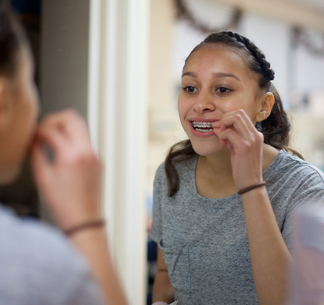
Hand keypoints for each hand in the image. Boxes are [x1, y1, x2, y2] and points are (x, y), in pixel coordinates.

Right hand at [30, 109, 101, 229]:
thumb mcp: (43, 178)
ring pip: (81, 126)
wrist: (84, 218)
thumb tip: (32, 140)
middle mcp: (87, 151)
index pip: (52, 130)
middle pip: (72, 117)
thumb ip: (35, 154)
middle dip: (54, 119)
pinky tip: (63, 148)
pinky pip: (86, 139)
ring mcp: (95, 154)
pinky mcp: (98, 159)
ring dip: (65, 126)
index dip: (37, 130)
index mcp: (72, 156)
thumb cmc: (64, 203)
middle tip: (43, 130)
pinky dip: (73, 137)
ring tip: (52, 138)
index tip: (31, 135)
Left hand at [213, 109, 262, 189]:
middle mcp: (256, 134)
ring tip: (220, 137)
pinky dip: (222, 135)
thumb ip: (232, 137)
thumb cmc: (243, 167)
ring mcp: (251, 140)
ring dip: (223, 125)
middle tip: (219, 130)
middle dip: (224, 118)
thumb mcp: (238, 149)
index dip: (228, 117)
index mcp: (256, 134)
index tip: (221, 128)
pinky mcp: (244, 147)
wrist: (250, 183)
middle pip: (238, 113)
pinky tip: (222, 144)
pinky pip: (229, 132)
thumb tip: (220, 127)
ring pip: (235, 118)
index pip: (242, 114)